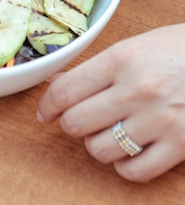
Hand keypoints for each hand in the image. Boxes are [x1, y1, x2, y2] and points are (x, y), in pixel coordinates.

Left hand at [37, 24, 184, 182]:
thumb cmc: (179, 49)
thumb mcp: (135, 45)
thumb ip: (97, 66)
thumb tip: (57, 81)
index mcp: (122, 59)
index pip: (65, 90)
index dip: (47, 105)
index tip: (45, 112)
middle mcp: (137, 90)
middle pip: (76, 123)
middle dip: (71, 123)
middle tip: (78, 119)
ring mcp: (159, 120)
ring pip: (99, 150)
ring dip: (97, 144)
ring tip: (108, 131)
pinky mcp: (179, 146)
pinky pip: (133, 171)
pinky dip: (124, 165)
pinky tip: (129, 150)